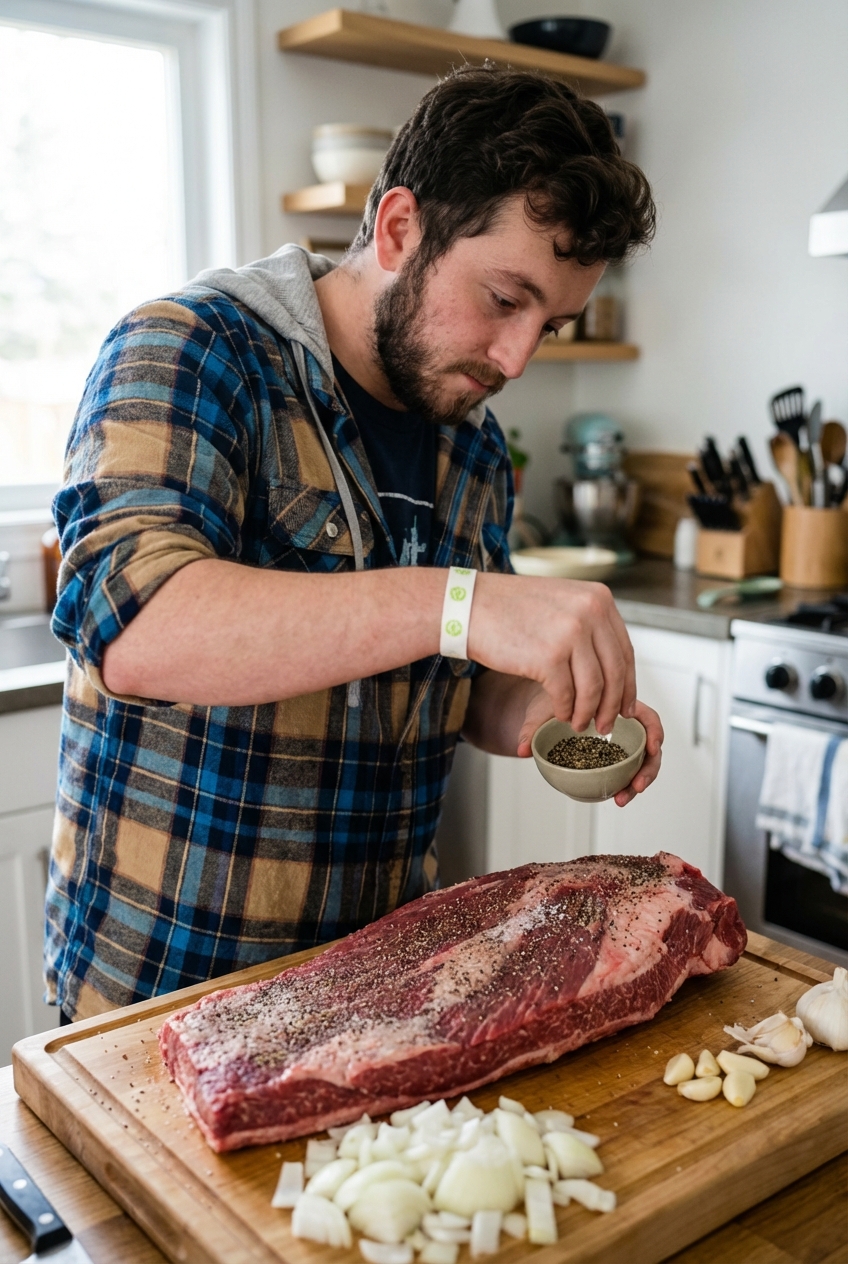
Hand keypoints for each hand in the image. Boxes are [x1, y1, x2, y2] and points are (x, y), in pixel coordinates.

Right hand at [468, 574, 636, 734]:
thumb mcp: (561, 601)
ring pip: (593, 688)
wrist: (469, 606)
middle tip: (606, 725)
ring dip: (588, 713)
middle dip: (612, 705)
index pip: (624, 649)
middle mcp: (590, 612)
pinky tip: (559, 715)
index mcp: (598, 598)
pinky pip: (566, 695)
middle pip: (615, 671)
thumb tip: (610, 663)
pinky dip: (564, 710)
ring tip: (579, 724)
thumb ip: (588, 623)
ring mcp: (570, 634)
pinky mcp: (548, 657)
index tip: (625, 705)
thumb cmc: (509, 607)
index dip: (627, 683)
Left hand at [513, 689, 662, 807]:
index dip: (654, 733)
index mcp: (616, 704)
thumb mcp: (543, 710)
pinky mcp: (613, 757)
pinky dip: (624, 784)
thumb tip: (521, 751)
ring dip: (637, 781)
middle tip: (636, 786)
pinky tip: (614, 796)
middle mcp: (624, 725)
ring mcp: (620, 742)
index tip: (651, 749)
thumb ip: (533, 728)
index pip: (647, 716)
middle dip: (648, 768)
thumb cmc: (551, 700)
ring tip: (622, 798)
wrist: (546, 707)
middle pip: (650, 745)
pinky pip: (626, 771)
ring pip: (641, 762)